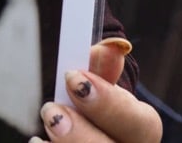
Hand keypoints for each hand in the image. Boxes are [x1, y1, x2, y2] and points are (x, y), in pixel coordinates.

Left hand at [29, 40, 161, 141]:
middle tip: (52, 110)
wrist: (89, 130)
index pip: (142, 125)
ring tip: (47, 121)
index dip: (109, 103)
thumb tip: (111, 47)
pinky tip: (38, 141)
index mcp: (142, 131)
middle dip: (80, 133)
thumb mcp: (101, 84)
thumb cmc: (96, 107)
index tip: (74, 77)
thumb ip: (102, 66)